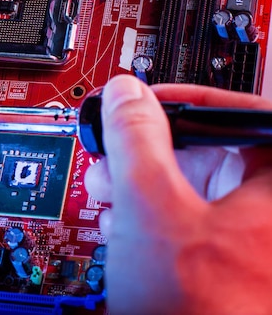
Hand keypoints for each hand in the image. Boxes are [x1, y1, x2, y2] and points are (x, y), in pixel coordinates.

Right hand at [84, 75, 271, 313]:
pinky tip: (126, 226)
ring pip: (203, 189)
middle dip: (151, 149)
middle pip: (217, 150)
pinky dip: (159, 217)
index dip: (181, 101)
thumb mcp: (153, 209)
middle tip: (114, 150)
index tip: (140, 102)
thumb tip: (126, 97)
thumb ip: (136, 139)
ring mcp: (261, 244)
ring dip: (147, 184)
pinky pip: (199, 225)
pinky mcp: (240, 268)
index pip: (243, 112)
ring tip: (109, 192)